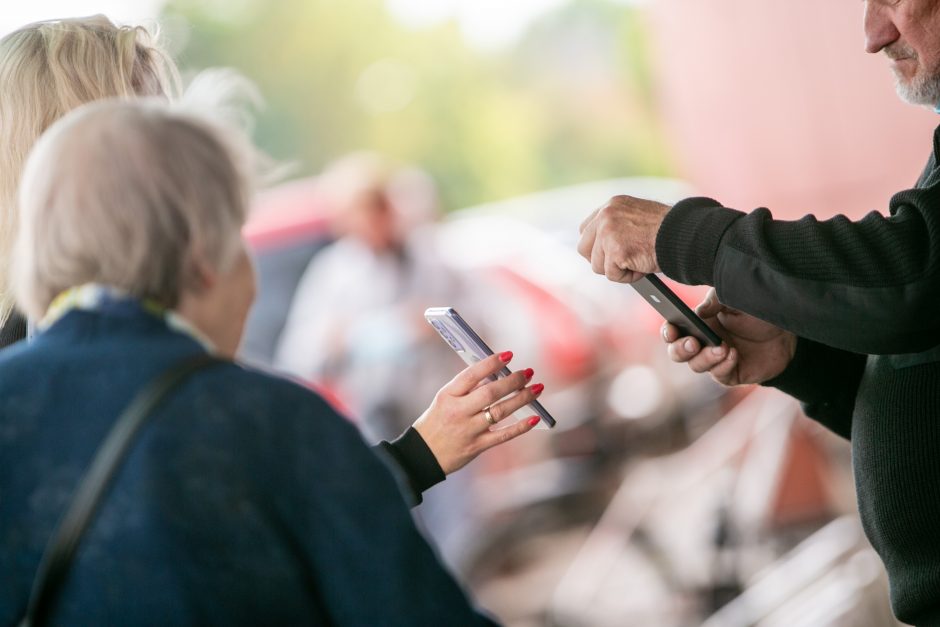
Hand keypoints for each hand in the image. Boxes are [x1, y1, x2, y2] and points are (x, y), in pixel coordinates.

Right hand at [413, 351, 543, 473]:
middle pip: (490, 393)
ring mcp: (468, 430)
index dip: (491, 363)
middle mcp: (458, 412)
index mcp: (447, 395)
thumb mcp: (444, 400)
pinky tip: (535, 417)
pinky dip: (521, 427)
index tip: (508, 355)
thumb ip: (467, 388)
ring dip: (521, 399)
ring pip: (500, 412)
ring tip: (536, 388)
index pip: (471, 375)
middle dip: (512, 381)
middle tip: (528, 372)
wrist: (423, 455)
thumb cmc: (437, 422)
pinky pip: (503, 435)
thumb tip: (497, 374)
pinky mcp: (477, 446)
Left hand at [577, 195, 670, 282]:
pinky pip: (612, 274)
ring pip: (597, 265)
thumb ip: (619, 227)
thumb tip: (603, 247)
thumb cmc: (668, 232)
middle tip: (619, 263)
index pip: (586, 229)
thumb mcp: (638, 220)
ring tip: (638, 260)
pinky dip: (628, 276)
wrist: (684, 236)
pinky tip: (642, 266)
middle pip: (583, 248)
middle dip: (600, 260)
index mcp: (612, 205)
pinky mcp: (615, 250)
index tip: (606, 253)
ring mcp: (608, 232)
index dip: (595, 246)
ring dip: (617, 269)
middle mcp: (606, 215)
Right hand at [663, 288, 796, 385]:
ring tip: (723, 346)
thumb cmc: (757, 311)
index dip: (668, 331)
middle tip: (693, 342)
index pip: (674, 330)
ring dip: (706, 357)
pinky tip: (733, 354)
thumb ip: (716, 300)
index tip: (672, 328)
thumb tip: (698, 312)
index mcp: (698, 323)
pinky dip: (723, 366)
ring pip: (696, 366)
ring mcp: (716, 360)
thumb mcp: (736, 296)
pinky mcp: (732, 374)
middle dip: (680, 349)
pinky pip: (720, 375)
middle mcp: (702, 343)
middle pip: (677, 353)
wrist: (787, 331)